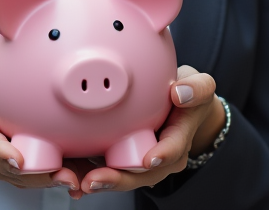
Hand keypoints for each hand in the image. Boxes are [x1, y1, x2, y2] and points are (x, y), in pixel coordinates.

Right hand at [0, 47, 81, 191]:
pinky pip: (34, 178)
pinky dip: (56, 178)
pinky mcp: (13, 170)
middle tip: (67, 175)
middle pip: (14, 170)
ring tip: (79, 179)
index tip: (19, 159)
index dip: (3, 152)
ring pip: (27, 179)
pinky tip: (80, 176)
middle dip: (39, 175)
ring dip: (53, 180)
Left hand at [66, 65, 222, 198]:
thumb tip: (180, 93)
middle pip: (140, 174)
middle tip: (94, 180)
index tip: (149, 159)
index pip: (171, 152)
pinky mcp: (118, 157)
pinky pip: (103, 169)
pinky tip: (68, 178)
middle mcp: (158, 158)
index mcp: (178, 141)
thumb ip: (196, 88)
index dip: (161, 155)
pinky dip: (85, 174)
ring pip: (119, 176)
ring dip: (97, 181)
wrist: (178, 104)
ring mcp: (137, 161)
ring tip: (75, 183)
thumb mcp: (199, 86)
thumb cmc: (186, 96)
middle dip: (118, 179)